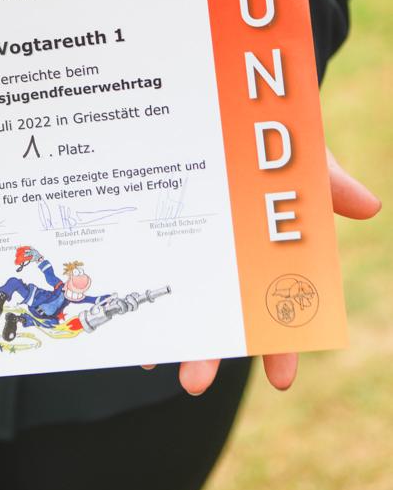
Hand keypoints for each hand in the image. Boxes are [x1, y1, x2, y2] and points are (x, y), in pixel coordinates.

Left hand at [143, 149, 380, 392]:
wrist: (236, 106)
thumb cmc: (277, 141)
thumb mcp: (303, 156)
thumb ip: (328, 183)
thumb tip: (370, 207)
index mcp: (272, 257)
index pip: (280, 311)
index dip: (281, 348)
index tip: (280, 380)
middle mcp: (231, 263)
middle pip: (223, 318)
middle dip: (210, 354)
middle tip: (194, 383)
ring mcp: (195, 248)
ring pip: (182, 299)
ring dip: (167, 331)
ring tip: (148, 357)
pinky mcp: (161, 227)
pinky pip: (148, 263)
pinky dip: (134, 287)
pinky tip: (121, 309)